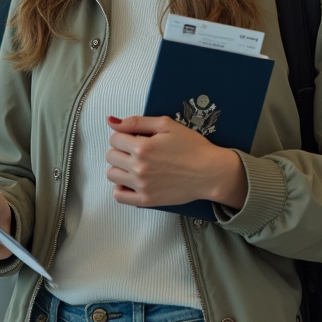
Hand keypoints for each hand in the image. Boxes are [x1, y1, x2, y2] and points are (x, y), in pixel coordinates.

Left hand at [106, 115, 247, 210]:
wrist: (210, 172)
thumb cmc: (192, 146)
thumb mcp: (166, 124)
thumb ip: (136, 121)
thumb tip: (111, 121)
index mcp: (142, 147)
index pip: (114, 138)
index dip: (124, 135)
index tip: (137, 137)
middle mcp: (139, 168)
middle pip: (111, 156)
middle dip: (121, 150)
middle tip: (138, 150)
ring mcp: (141, 186)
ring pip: (112, 175)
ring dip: (120, 167)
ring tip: (136, 165)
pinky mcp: (146, 201)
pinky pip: (119, 196)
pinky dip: (121, 188)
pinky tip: (132, 181)